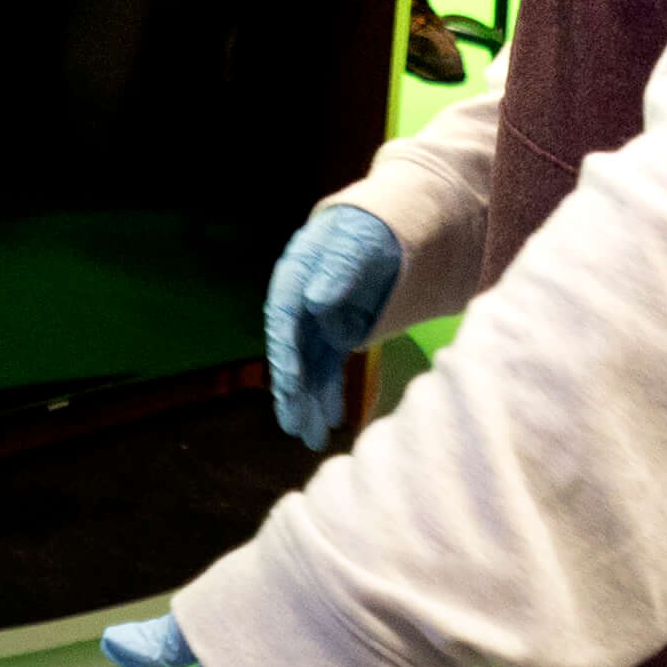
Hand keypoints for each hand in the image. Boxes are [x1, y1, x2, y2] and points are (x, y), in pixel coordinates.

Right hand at [263, 202, 404, 449]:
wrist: (382, 228)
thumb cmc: (366, 229)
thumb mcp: (356, 242)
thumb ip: (338, 269)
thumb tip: (314, 301)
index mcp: (295, 274)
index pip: (284, 316)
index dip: (285, 350)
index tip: (289, 381)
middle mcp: (300, 302)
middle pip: (292, 349)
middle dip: (292, 389)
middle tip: (293, 423)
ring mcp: (317, 320)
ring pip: (309, 366)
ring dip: (309, 401)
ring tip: (309, 437)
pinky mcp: (336, 333)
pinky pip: (329, 367)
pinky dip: (329, 393)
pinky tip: (332, 420)